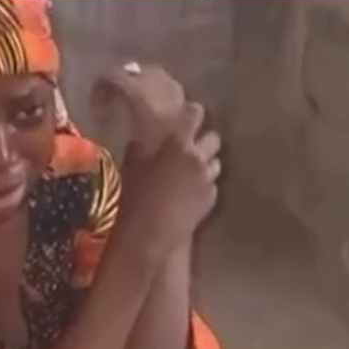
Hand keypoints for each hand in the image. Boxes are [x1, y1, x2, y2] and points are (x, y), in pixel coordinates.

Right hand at [92, 64, 221, 259]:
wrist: (149, 235)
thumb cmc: (134, 197)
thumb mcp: (132, 164)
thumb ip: (144, 145)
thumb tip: (148, 136)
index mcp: (176, 141)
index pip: (195, 113)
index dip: (192, 116)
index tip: (186, 120)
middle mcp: (198, 156)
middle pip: (213, 137)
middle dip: (203, 142)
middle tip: (189, 150)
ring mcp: (208, 178)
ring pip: (216, 161)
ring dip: (206, 164)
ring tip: (191, 175)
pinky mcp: (212, 198)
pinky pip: (212, 184)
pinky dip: (204, 187)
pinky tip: (190, 196)